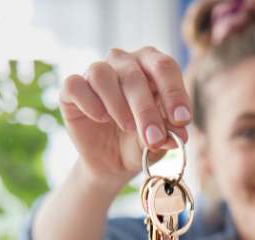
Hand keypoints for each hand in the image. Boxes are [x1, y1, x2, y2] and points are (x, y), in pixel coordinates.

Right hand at [59, 46, 191, 188]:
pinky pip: (75, 85)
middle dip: (147, 110)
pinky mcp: (72, 89)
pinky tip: (101, 118)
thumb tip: (176, 135)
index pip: (165, 67)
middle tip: (154, 137)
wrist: (112, 162)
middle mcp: (124, 62)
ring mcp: (96, 72)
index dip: (174, 93)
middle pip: (135, 75)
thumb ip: (168, 134)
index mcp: (151, 65)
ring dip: (118, 104)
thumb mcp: (159, 141)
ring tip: (127, 127)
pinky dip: (89, 103)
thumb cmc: (141, 142)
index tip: (182, 120)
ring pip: (103, 75)